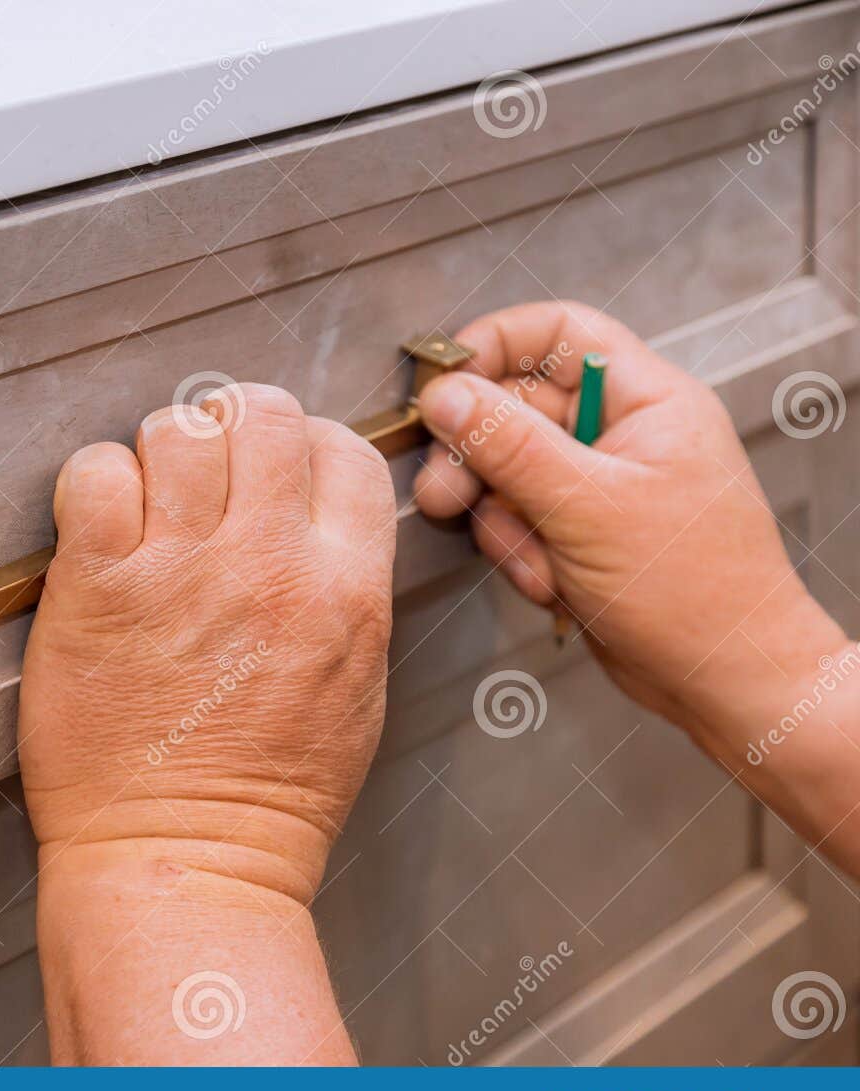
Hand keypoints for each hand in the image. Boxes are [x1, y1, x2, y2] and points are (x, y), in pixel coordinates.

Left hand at [19, 382, 395, 904]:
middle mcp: (269, 565)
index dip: (304, 445)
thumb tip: (320, 530)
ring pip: (179, 430)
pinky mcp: (100, 588)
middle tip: (206, 472)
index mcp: (344, 590)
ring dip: (161, 453)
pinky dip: (93, 481)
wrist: (182, 861)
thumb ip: (344, 594)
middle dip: (232, 429)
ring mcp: (181, 571)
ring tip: (149, 501)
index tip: (274, 468)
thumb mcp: (355, 690)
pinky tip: (99, 526)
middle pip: (261, 417)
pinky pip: (96, 474)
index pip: (343, 450)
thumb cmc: (265, 798)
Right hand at [412, 300, 845, 758]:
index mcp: (647, 400)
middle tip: (450, 491)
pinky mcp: (577, 531)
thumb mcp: (589, 508)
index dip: (493, 346)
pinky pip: (515, 521)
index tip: (444, 384)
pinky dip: (520, 555)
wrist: (724, 681)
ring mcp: (596, 484)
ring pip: (505, 472)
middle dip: (478, 456)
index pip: (557, 332)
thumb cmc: (699, 595)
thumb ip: (510, 445)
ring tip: (536, 559)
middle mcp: (620, 433)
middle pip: (515, 407)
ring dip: (504, 522)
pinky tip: (553, 584)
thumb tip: (448, 396)